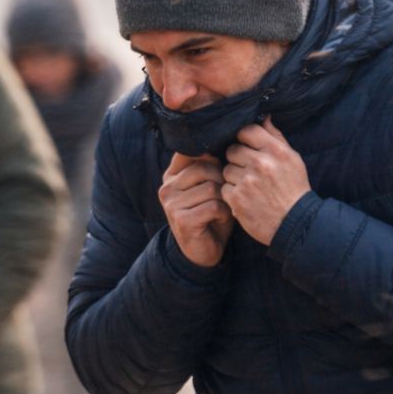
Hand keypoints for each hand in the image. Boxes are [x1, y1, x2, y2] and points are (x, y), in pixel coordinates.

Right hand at [158, 152, 233, 267]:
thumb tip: (224, 141)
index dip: (212, 156)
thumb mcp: (208, 185)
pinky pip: (213, 206)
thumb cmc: (210, 214)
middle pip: (205, 167)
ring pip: (212, 187)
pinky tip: (220, 219)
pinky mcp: (181, 220)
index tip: (221, 169)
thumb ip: (210, 166)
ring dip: (225, 199)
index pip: (191, 151)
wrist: (202, 252)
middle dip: (223, 180)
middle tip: (224, 196)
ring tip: (221, 209)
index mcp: (172, 175)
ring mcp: (171, 204)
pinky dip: (224, 213)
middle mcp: (167, 187)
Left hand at [222, 117, 310, 245]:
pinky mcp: (237, 199)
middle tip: (248, 170)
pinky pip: (224, 188)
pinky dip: (232, 194)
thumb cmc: (294, 189)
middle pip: (232, 150)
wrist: (295, 223)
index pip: (246, 130)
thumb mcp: (292, 159)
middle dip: (237, 159)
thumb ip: (275, 137)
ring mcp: (247, 182)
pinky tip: (245, 198)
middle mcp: (261, 164)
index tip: (247, 147)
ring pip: (226, 170)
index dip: (244, 139)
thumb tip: (263, 117)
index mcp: (276, 151)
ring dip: (234, 177)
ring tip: (249, 186)